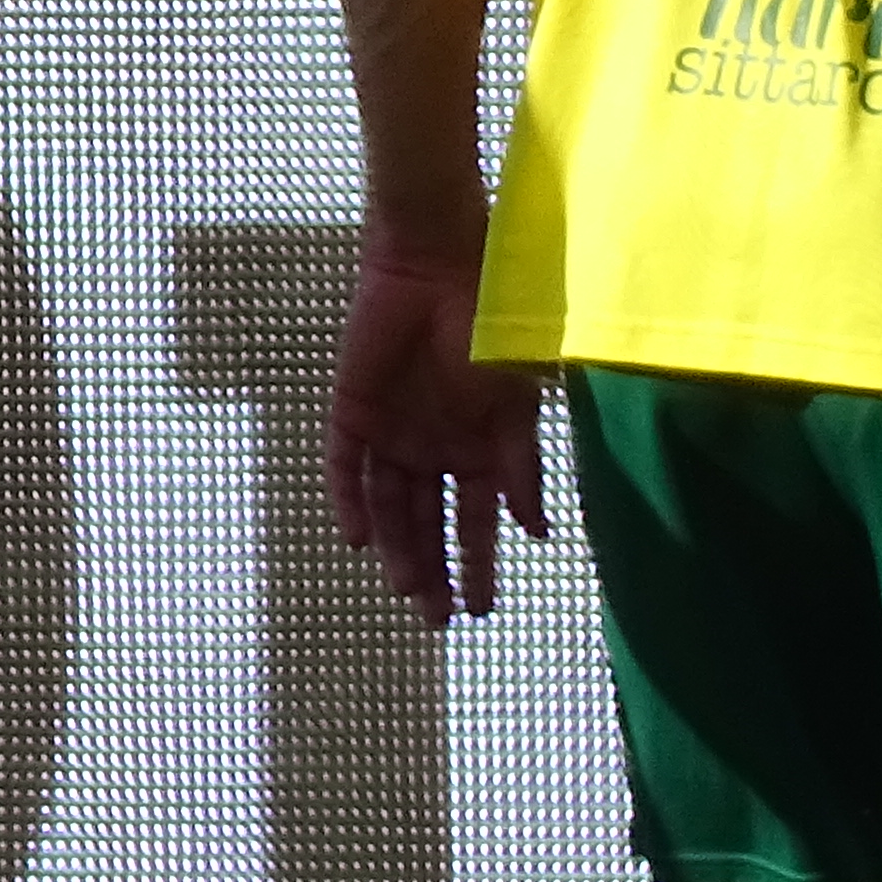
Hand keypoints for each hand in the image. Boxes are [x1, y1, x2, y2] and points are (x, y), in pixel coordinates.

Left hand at [328, 227, 545, 624]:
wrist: (436, 264)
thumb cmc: (490, 328)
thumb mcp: (515, 406)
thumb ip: (523, 468)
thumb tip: (538, 533)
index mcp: (476, 449)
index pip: (475, 522)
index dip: (478, 565)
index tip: (483, 611)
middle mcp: (433, 449)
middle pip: (428, 525)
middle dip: (433, 571)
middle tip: (437, 617)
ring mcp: (390, 433)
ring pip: (388, 506)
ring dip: (395, 548)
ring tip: (405, 588)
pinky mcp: (350, 411)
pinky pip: (343, 469)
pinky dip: (348, 502)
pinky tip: (358, 539)